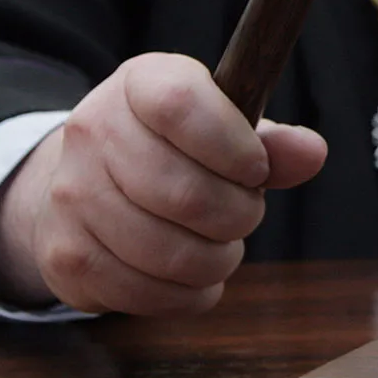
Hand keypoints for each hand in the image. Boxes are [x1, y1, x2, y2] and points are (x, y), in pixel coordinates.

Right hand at [0, 53, 326, 314]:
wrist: (84, 183)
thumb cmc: (175, 152)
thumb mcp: (224, 130)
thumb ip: (271, 143)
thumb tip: (312, 153)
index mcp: (139, 83)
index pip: (181, 105)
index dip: (232, 146)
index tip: (256, 170)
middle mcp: (92, 131)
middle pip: (182, 193)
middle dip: (236, 216)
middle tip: (244, 214)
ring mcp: (70, 195)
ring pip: (167, 252)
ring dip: (215, 260)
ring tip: (220, 246)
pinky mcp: (66, 256)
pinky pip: (145, 293)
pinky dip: (187, 294)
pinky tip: (192, 275)